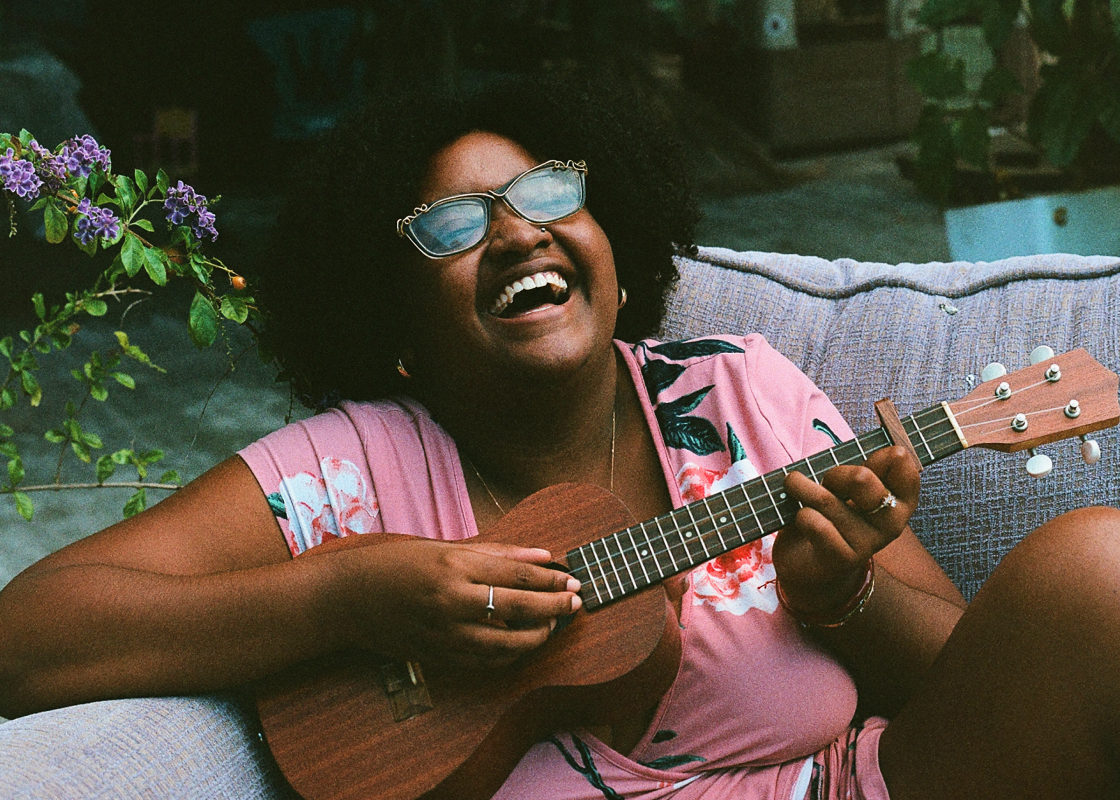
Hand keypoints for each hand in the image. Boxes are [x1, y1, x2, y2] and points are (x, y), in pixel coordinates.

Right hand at [323, 536, 580, 669]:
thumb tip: (543, 555)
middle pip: (519, 606)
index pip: (517, 573)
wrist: (347, 598)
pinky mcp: (437, 655)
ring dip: (537, 636)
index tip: (573, 579)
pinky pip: (485, 661)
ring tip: (552, 626)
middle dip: (554, 607)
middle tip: (576, 603)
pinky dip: (510, 654)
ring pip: (506, 642)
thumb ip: (497, 552)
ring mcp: (444, 632)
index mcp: (454, 564)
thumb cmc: (396, 564)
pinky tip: (522, 643)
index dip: (551, 578)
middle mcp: (451, 599)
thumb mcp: (444, 547)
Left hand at [771, 445, 918, 616]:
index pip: (901, 463)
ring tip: (795, 488)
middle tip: (826, 483)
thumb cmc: (832, 513)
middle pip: (860, 479)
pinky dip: (801, 515)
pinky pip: (815, 524)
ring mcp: (869, 544)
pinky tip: (802, 519)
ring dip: (801, 489)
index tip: (862, 465)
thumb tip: (894, 450)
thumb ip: (870, 467)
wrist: (812, 562)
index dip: (876, 456)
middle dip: (833, 474)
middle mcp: (892, 523)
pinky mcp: (844, 560)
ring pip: (827, 501)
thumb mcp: (851, 485)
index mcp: (901, 499)